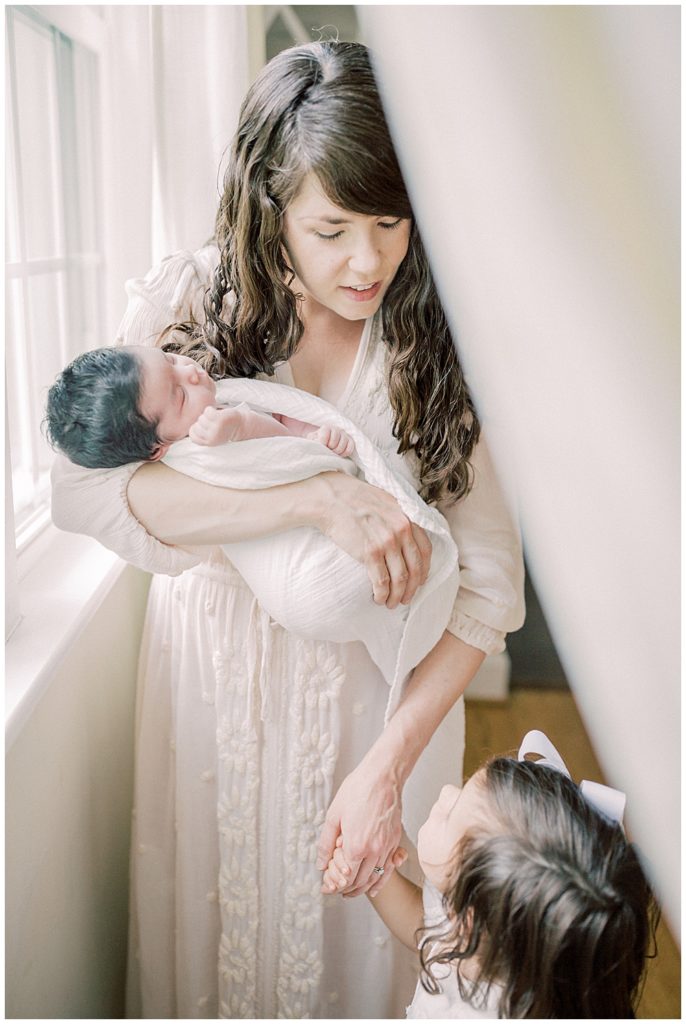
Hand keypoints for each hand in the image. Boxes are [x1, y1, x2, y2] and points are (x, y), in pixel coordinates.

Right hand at [188, 406, 241, 445]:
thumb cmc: (224, 429)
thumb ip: (201, 434)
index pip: (192, 436)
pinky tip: (216, 413)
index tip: (203, 427)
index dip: (195, 429)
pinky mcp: (219, 419)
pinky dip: (210, 409)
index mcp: (209, 442)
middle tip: (212, 422)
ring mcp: (216, 428)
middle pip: (196, 425)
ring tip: (215, 418)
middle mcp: (212, 436)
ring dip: (207, 416)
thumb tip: (184, 427)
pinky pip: (207, 411)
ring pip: (201, 418)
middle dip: (202, 421)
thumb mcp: (212, 436)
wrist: (241, 426)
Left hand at [309, 424, 354, 457]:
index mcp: (326, 428)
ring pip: (342, 445)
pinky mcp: (351, 441)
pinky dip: (344, 453)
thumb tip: (316, 443)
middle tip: (327, 451)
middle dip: (330, 449)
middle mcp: (336, 429)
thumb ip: (312, 440)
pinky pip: (350, 448)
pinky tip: (340, 455)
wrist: (326, 444)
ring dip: (337, 452)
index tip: (321, 447)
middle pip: (334, 441)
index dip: (322, 444)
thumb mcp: (312, 439)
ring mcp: (345, 435)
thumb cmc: (317, 441)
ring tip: (333, 453)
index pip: (324, 437)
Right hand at [315, 473, 431, 608]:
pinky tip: (379, 599)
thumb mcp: (388, 502)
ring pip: (401, 578)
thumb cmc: (356, 499)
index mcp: (409, 518)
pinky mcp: (370, 552)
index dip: (424, 570)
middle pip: (415, 568)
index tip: (419, 581)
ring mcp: (387, 542)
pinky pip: (382, 581)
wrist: (332, 499)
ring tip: (391, 604)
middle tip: (406, 599)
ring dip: (397, 596)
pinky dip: (382, 594)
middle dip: (412, 589)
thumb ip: (401, 516)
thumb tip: (407, 534)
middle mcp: (403, 530)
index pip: (425, 550)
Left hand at [316, 761, 402, 897]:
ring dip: (363, 888)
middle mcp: (374, 850)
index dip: (336, 886)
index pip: (346, 877)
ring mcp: (387, 846)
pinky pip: (388, 868)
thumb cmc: (358, 790)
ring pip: (376, 878)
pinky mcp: (395, 840)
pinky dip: (380, 880)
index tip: (329, 888)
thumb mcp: (334, 815)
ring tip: (352, 892)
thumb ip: (326, 843)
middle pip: (361, 881)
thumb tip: (320, 863)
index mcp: (356, 845)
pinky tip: (374, 886)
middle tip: (338, 891)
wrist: (383, 776)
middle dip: (348, 890)